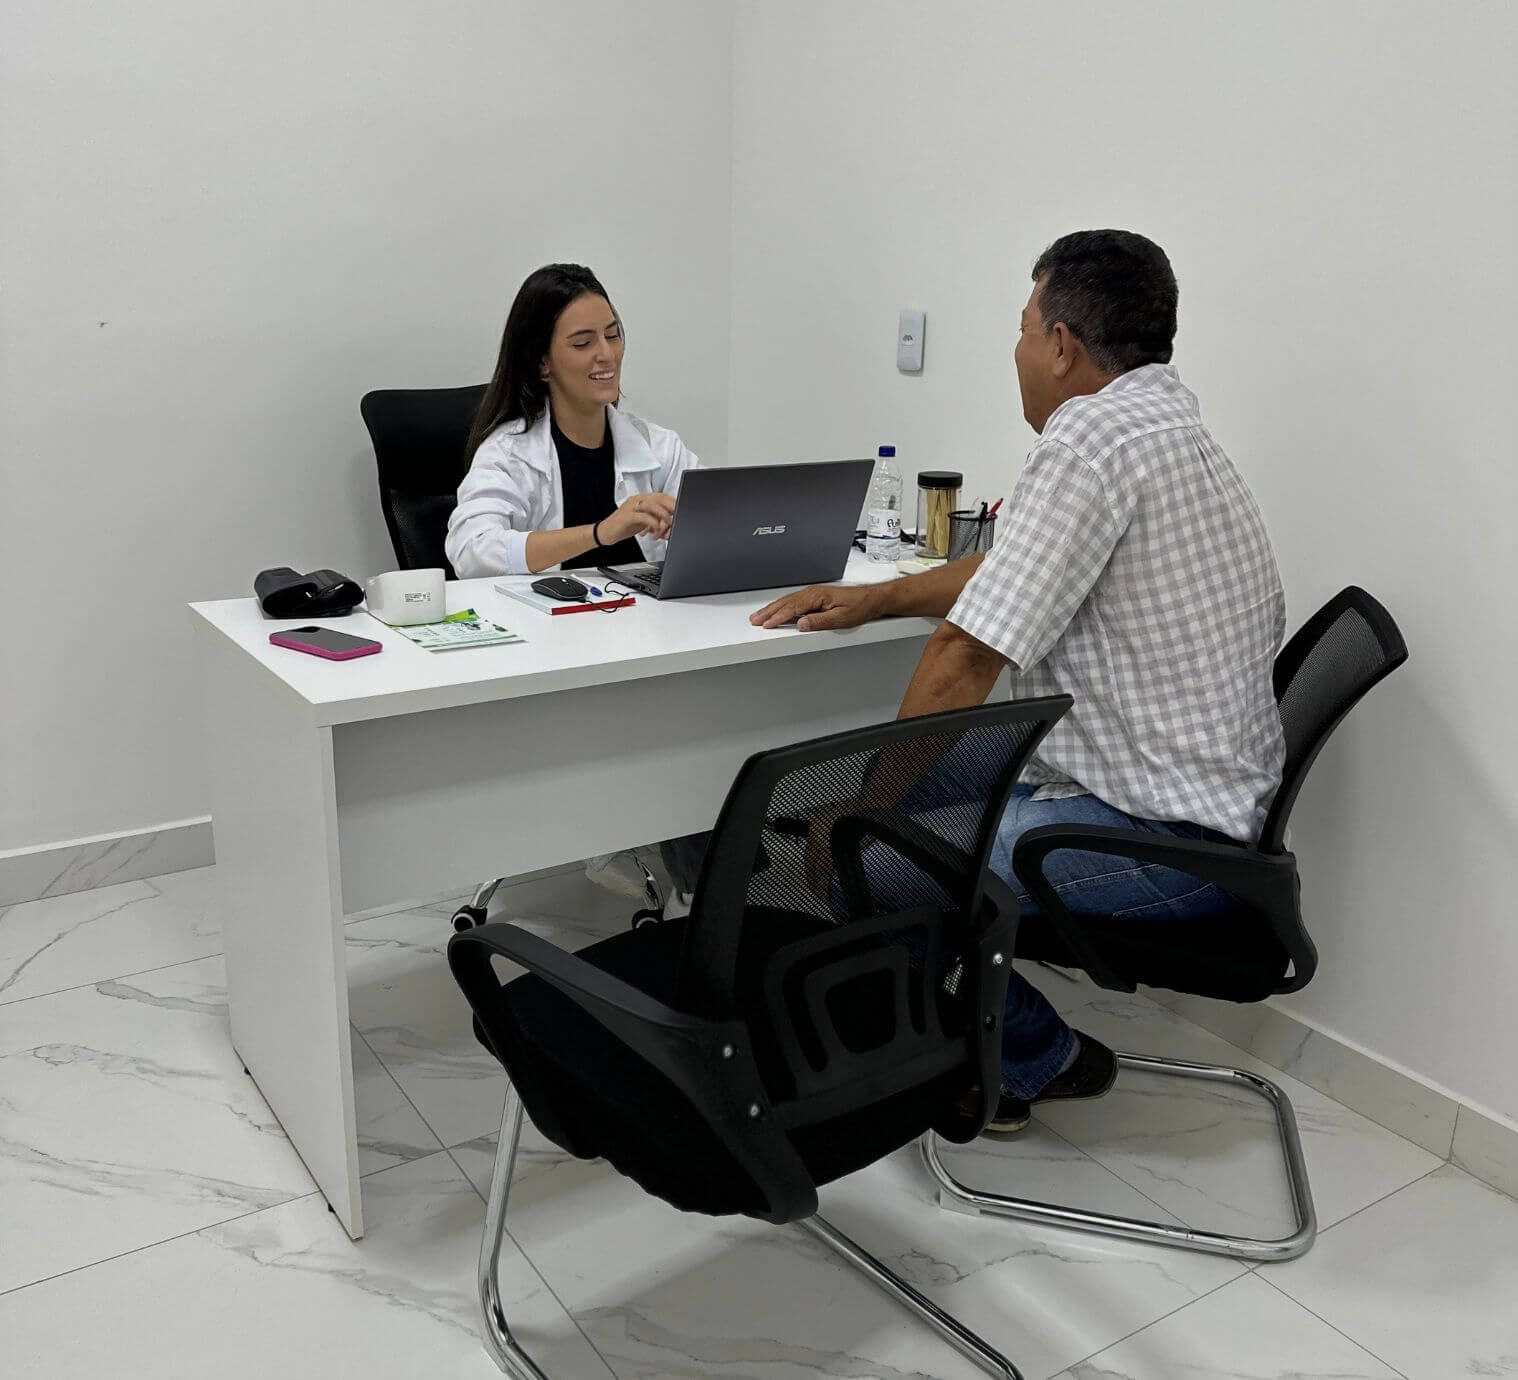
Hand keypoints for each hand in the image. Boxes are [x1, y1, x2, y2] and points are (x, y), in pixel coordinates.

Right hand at [602, 492, 675, 544]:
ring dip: (663, 516)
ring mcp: (631, 507)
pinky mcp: (626, 516)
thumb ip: (656, 523)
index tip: (682, 511)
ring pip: (652, 505)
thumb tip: (671, 528)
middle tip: (678, 518)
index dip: (674, 503)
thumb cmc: (625, 526)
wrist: (606, 532)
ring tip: (668, 525)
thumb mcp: (644, 523)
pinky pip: (642, 516)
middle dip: (672, 508)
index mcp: (643, 499)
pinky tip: (655, 531)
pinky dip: (652, 523)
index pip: (662, 496)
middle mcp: (638, 500)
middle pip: (659, 498)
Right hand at [749, 583, 882, 630]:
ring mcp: (813, 594)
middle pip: (785, 603)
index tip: (766, 624)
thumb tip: (801, 624)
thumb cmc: (859, 606)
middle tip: (755, 620)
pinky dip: (782, 606)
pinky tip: (777, 610)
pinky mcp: (815, 597)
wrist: (871, 599)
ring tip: (760, 616)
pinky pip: (793, 601)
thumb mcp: (841, 618)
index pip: (792, 608)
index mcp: (816, 596)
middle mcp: (813, 593)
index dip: (777, 617)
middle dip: (768, 612)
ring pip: (787, 601)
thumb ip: (819, 622)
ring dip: (772, 609)